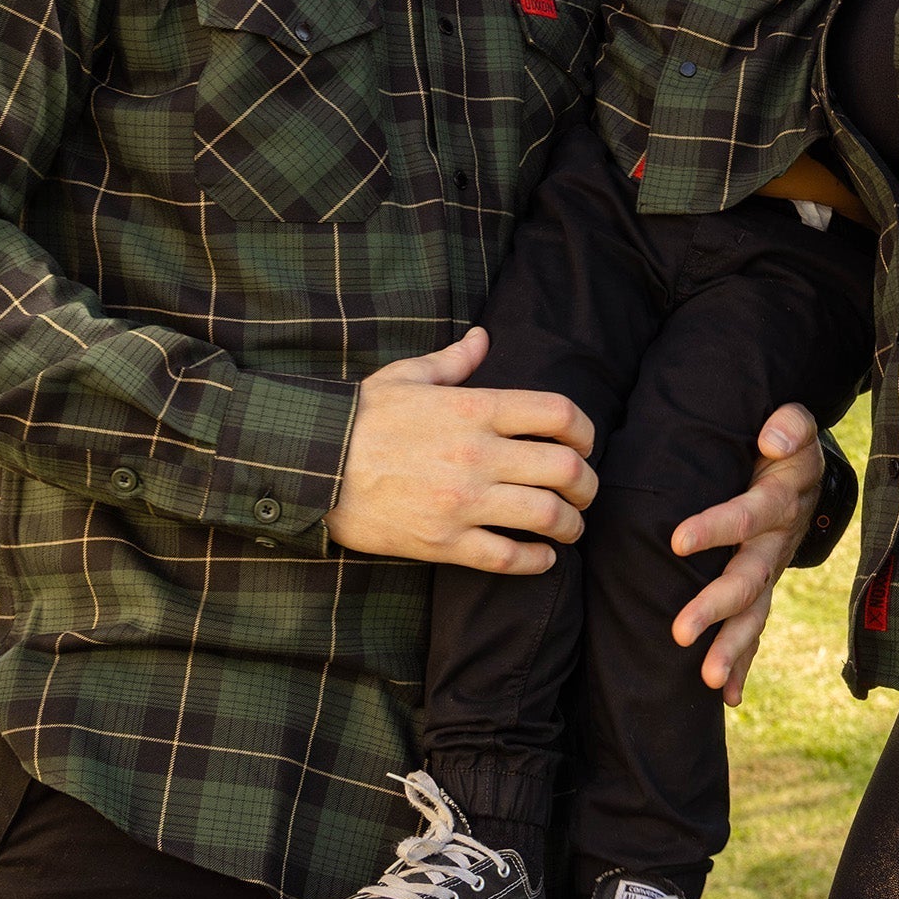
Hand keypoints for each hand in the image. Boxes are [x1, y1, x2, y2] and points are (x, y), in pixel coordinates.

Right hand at [325, 327, 596, 570]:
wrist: (310, 464)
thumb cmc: (360, 417)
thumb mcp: (406, 376)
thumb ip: (454, 361)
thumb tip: (483, 337)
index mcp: (474, 408)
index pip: (558, 414)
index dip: (585, 431)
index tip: (584, 444)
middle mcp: (477, 454)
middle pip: (566, 470)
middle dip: (588, 486)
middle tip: (584, 493)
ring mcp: (462, 501)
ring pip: (546, 516)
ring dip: (570, 525)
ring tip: (569, 528)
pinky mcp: (444, 542)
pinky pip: (507, 558)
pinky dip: (536, 561)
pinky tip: (542, 558)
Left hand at [668, 403, 822, 706]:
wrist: (807, 476)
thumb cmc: (786, 447)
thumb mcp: (794, 425)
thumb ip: (789, 425)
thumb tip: (771, 438)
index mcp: (777, 502)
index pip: (746, 516)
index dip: (714, 527)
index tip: (677, 541)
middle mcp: (775, 546)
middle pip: (747, 580)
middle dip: (715, 608)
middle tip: (680, 632)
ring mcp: (771, 573)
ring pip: (754, 616)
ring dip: (733, 649)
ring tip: (709, 681)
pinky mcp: (764, 591)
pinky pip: (756, 632)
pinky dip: (744, 664)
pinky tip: (727, 699)